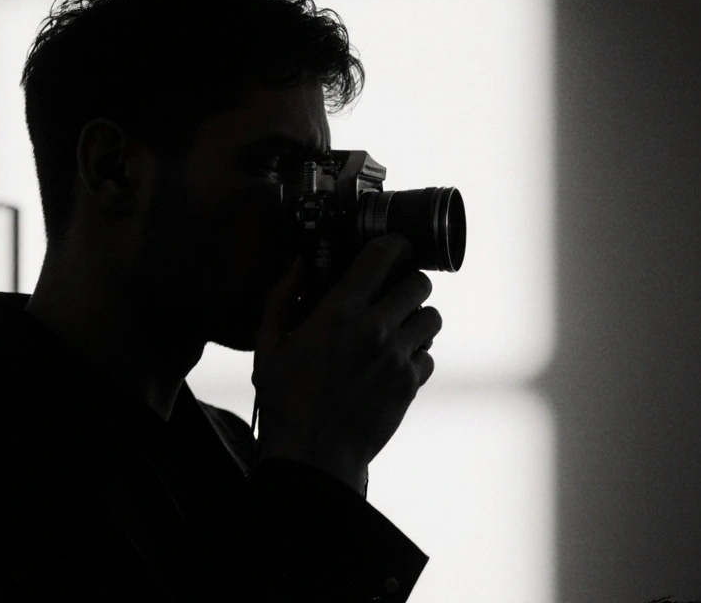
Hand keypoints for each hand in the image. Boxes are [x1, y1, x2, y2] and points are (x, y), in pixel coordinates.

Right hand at [251, 233, 440, 492]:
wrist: (312, 454)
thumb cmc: (284, 398)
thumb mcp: (267, 344)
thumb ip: (282, 297)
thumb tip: (299, 263)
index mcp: (338, 312)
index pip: (385, 256)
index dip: (393, 246)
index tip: (389, 250)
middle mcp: (375, 329)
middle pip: (420, 282)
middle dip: (407, 283)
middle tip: (390, 295)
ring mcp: (398, 358)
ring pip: (432, 317)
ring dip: (416, 318)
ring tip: (394, 329)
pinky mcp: (410, 384)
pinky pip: (428, 354)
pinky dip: (415, 354)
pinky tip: (391, 363)